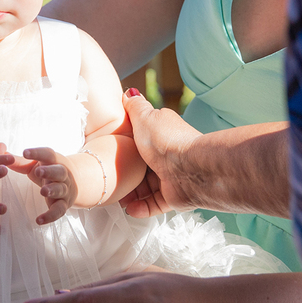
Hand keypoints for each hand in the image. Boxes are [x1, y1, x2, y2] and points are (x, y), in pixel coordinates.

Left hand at [14, 147, 77, 224]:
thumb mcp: (36, 165)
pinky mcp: (64, 204)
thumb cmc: (48, 170)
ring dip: (53, 190)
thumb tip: (2, 156)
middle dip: (50, 171)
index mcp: (54, 161)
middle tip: (39, 171)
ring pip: (61, 189)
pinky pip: (59, 211)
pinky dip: (51, 216)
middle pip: (59, 171)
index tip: (24, 152)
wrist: (75, 180)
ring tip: (43, 191)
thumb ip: (20, 162)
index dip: (37, 153)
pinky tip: (39, 220)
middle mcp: (63, 174)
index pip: (47, 154)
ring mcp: (65, 189)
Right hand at [120, 89, 201, 211]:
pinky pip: (155, 204)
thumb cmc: (168, 142)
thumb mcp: (145, 117)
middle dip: (126, 175)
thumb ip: (135, 107)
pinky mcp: (174, 196)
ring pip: (147, 188)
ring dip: (132, 194)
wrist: (192, 169)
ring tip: (117, 198)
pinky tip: (130, 209)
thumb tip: (129, 93)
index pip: (140, 141)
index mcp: (160, 134)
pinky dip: (142, 208)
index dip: (125, 148)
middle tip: (110, 180)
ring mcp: (171, 176)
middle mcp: (166, 155)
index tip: (109, 154)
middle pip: (141, 166)